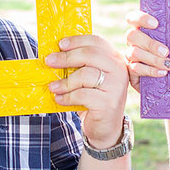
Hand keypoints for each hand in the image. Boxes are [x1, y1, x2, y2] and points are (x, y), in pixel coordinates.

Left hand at [44, 35, 128, 149]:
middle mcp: (119, 70)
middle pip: (90, 54)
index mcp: (114, 59)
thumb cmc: (94, 99)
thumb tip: (54, 54)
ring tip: (53, 87)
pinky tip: (60, 99)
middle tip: (49, 61)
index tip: (60, 44)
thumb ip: (80, 65)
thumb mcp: (89, 79)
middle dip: (66, 57)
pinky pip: (82, 94)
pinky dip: (67, 97)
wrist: (105, 128)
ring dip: (65, 81)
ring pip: (85, 75)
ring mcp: (116, 86)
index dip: (77, 41)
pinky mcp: (109, 103)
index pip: (96, 41)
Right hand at [123, 10, 169, 91]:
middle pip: (131, 35)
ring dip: (153, 59)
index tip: (156, 24)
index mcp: (142, 30)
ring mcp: (130, 56)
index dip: (141, 18)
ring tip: (169, 64)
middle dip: (150, 43)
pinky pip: (136, 69)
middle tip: (166, 51)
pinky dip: (150, 71)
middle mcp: (134, 41)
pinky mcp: (131, 71)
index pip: (133, 18)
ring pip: (133, 53)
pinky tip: (163, 73)